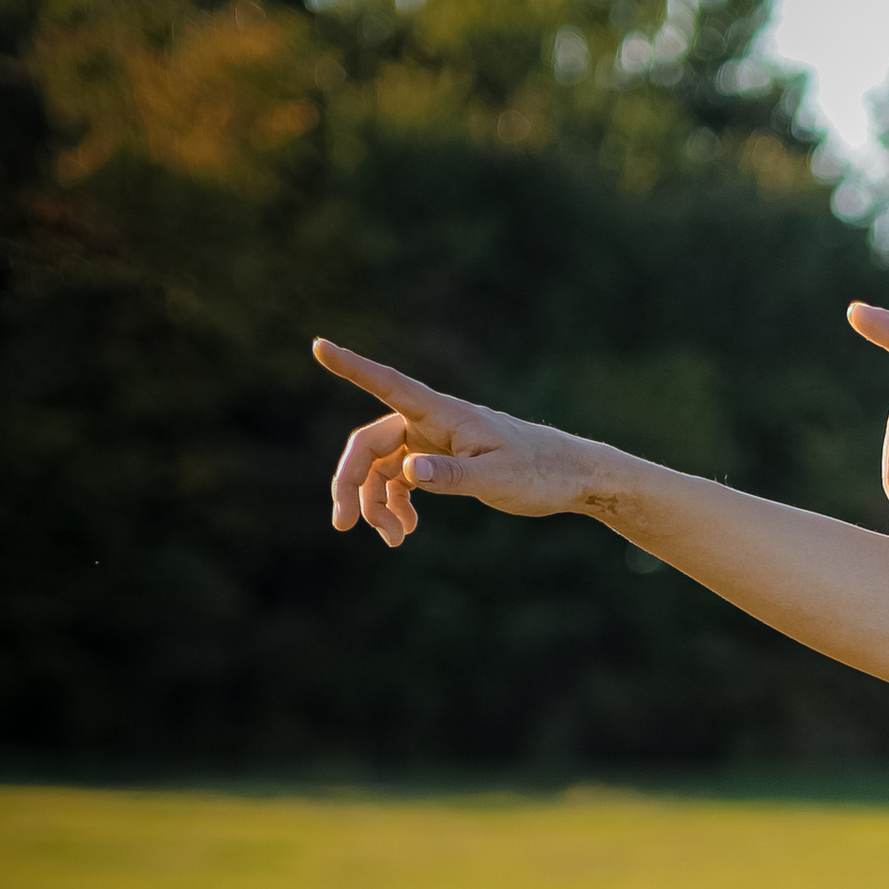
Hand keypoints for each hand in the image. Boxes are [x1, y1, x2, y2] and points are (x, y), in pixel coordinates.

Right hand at [314, 338, 597, 542]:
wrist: (570, 476)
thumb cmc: (539, 471)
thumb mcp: (497, 478)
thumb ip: (453, 476)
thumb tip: (409, 473)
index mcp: (442, 414)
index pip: (387, 384)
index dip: (351, 367)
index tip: (319, 346)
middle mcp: (430, 422)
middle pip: (371, 443)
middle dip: (352, 483)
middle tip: (342, 525)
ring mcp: (433, 442)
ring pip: (383, 467)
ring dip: (378, 504)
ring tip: (395, 542)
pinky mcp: (441, 461)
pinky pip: (402, 480)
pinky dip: (397, 505)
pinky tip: (406, 533)